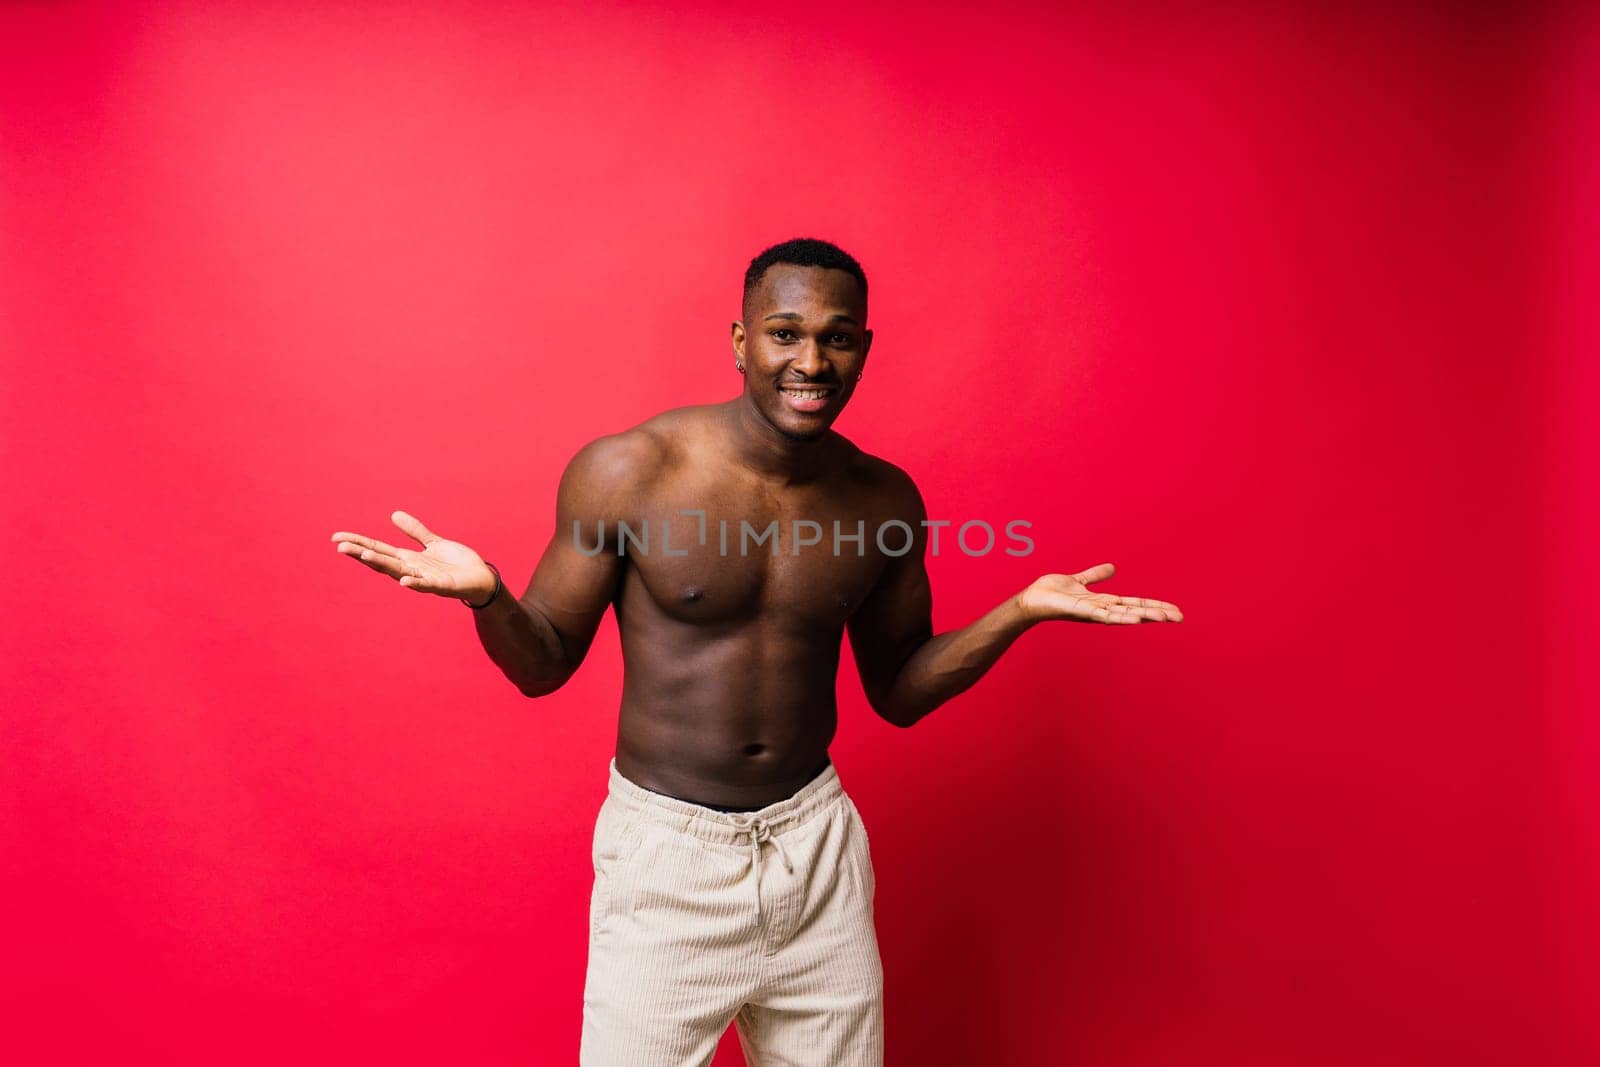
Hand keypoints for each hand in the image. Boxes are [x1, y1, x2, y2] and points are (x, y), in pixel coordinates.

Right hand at [330, 510, 495, 602]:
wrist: (481, 579)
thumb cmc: (457, 563)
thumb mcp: (434, 542)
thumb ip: (415, 531)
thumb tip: (394, 515)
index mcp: (409, 559)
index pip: (378, 549)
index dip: (358, 543)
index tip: (337, 538)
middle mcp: (412, 570)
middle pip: (382, 560)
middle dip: (361, 553)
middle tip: (340, 546)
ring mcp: (425, 579)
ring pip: (399, 572)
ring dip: (381, 564)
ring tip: (363, 556)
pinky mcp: (442, 586)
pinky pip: (426, 585)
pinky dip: (415, 584)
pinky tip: (403, 581)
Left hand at [1017, 563, 1182, 624]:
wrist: (1031, 599)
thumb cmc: (1051, 592)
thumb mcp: (1079, 580)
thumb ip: (1095, 575)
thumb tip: (1113, 567)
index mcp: (1103, 602)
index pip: (1134, 604)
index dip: (1153, 606)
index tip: (1173, 611)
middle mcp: (1101, 609)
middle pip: (1135, 611)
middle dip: (1157, 614)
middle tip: (1180, 617)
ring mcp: (1093, 613)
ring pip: (1124, 615)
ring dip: (1144, 616)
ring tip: (1165, 618)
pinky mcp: (1082, 612)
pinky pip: (1105, 615)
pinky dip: (1121, 617)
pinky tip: (1136, 619)